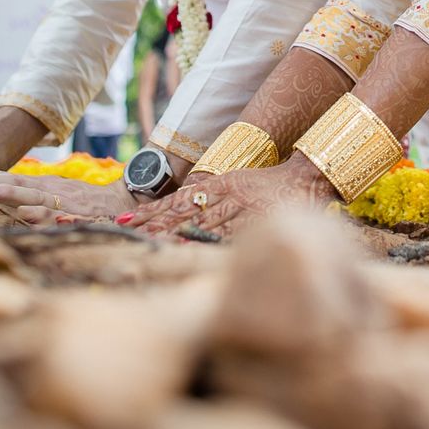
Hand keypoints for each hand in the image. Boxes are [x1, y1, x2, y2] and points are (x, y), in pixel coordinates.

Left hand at [0, 169, 132, 223]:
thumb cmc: (84, 203)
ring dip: (6, 193)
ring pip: (28, 195)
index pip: (5, 179)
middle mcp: (47, 190)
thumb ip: (32, 202)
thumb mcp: (56, 197)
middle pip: (11, 183)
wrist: (121, 201)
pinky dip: (38, 213)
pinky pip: (52, 215)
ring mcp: (59, 202)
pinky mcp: (73, 215)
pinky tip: (23, 215)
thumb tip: (2, 206)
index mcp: (40, 186)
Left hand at [124, 157, 337, 238]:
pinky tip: (188, 249)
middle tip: (126, 232)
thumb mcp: (235, 185)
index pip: (177, 199)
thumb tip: (180, 214)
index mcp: (218, 184)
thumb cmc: (268, 187)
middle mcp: (225, 194)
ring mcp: (240, 207)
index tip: (124, 220)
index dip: (150, 210)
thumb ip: (210, 198)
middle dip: (153, 224)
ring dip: (173, 233)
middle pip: (183, 212)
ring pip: (201, 222)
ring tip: (148, 241)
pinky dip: (206, 242)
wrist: (305, 180)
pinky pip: (227, 234)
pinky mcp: (255, 221)